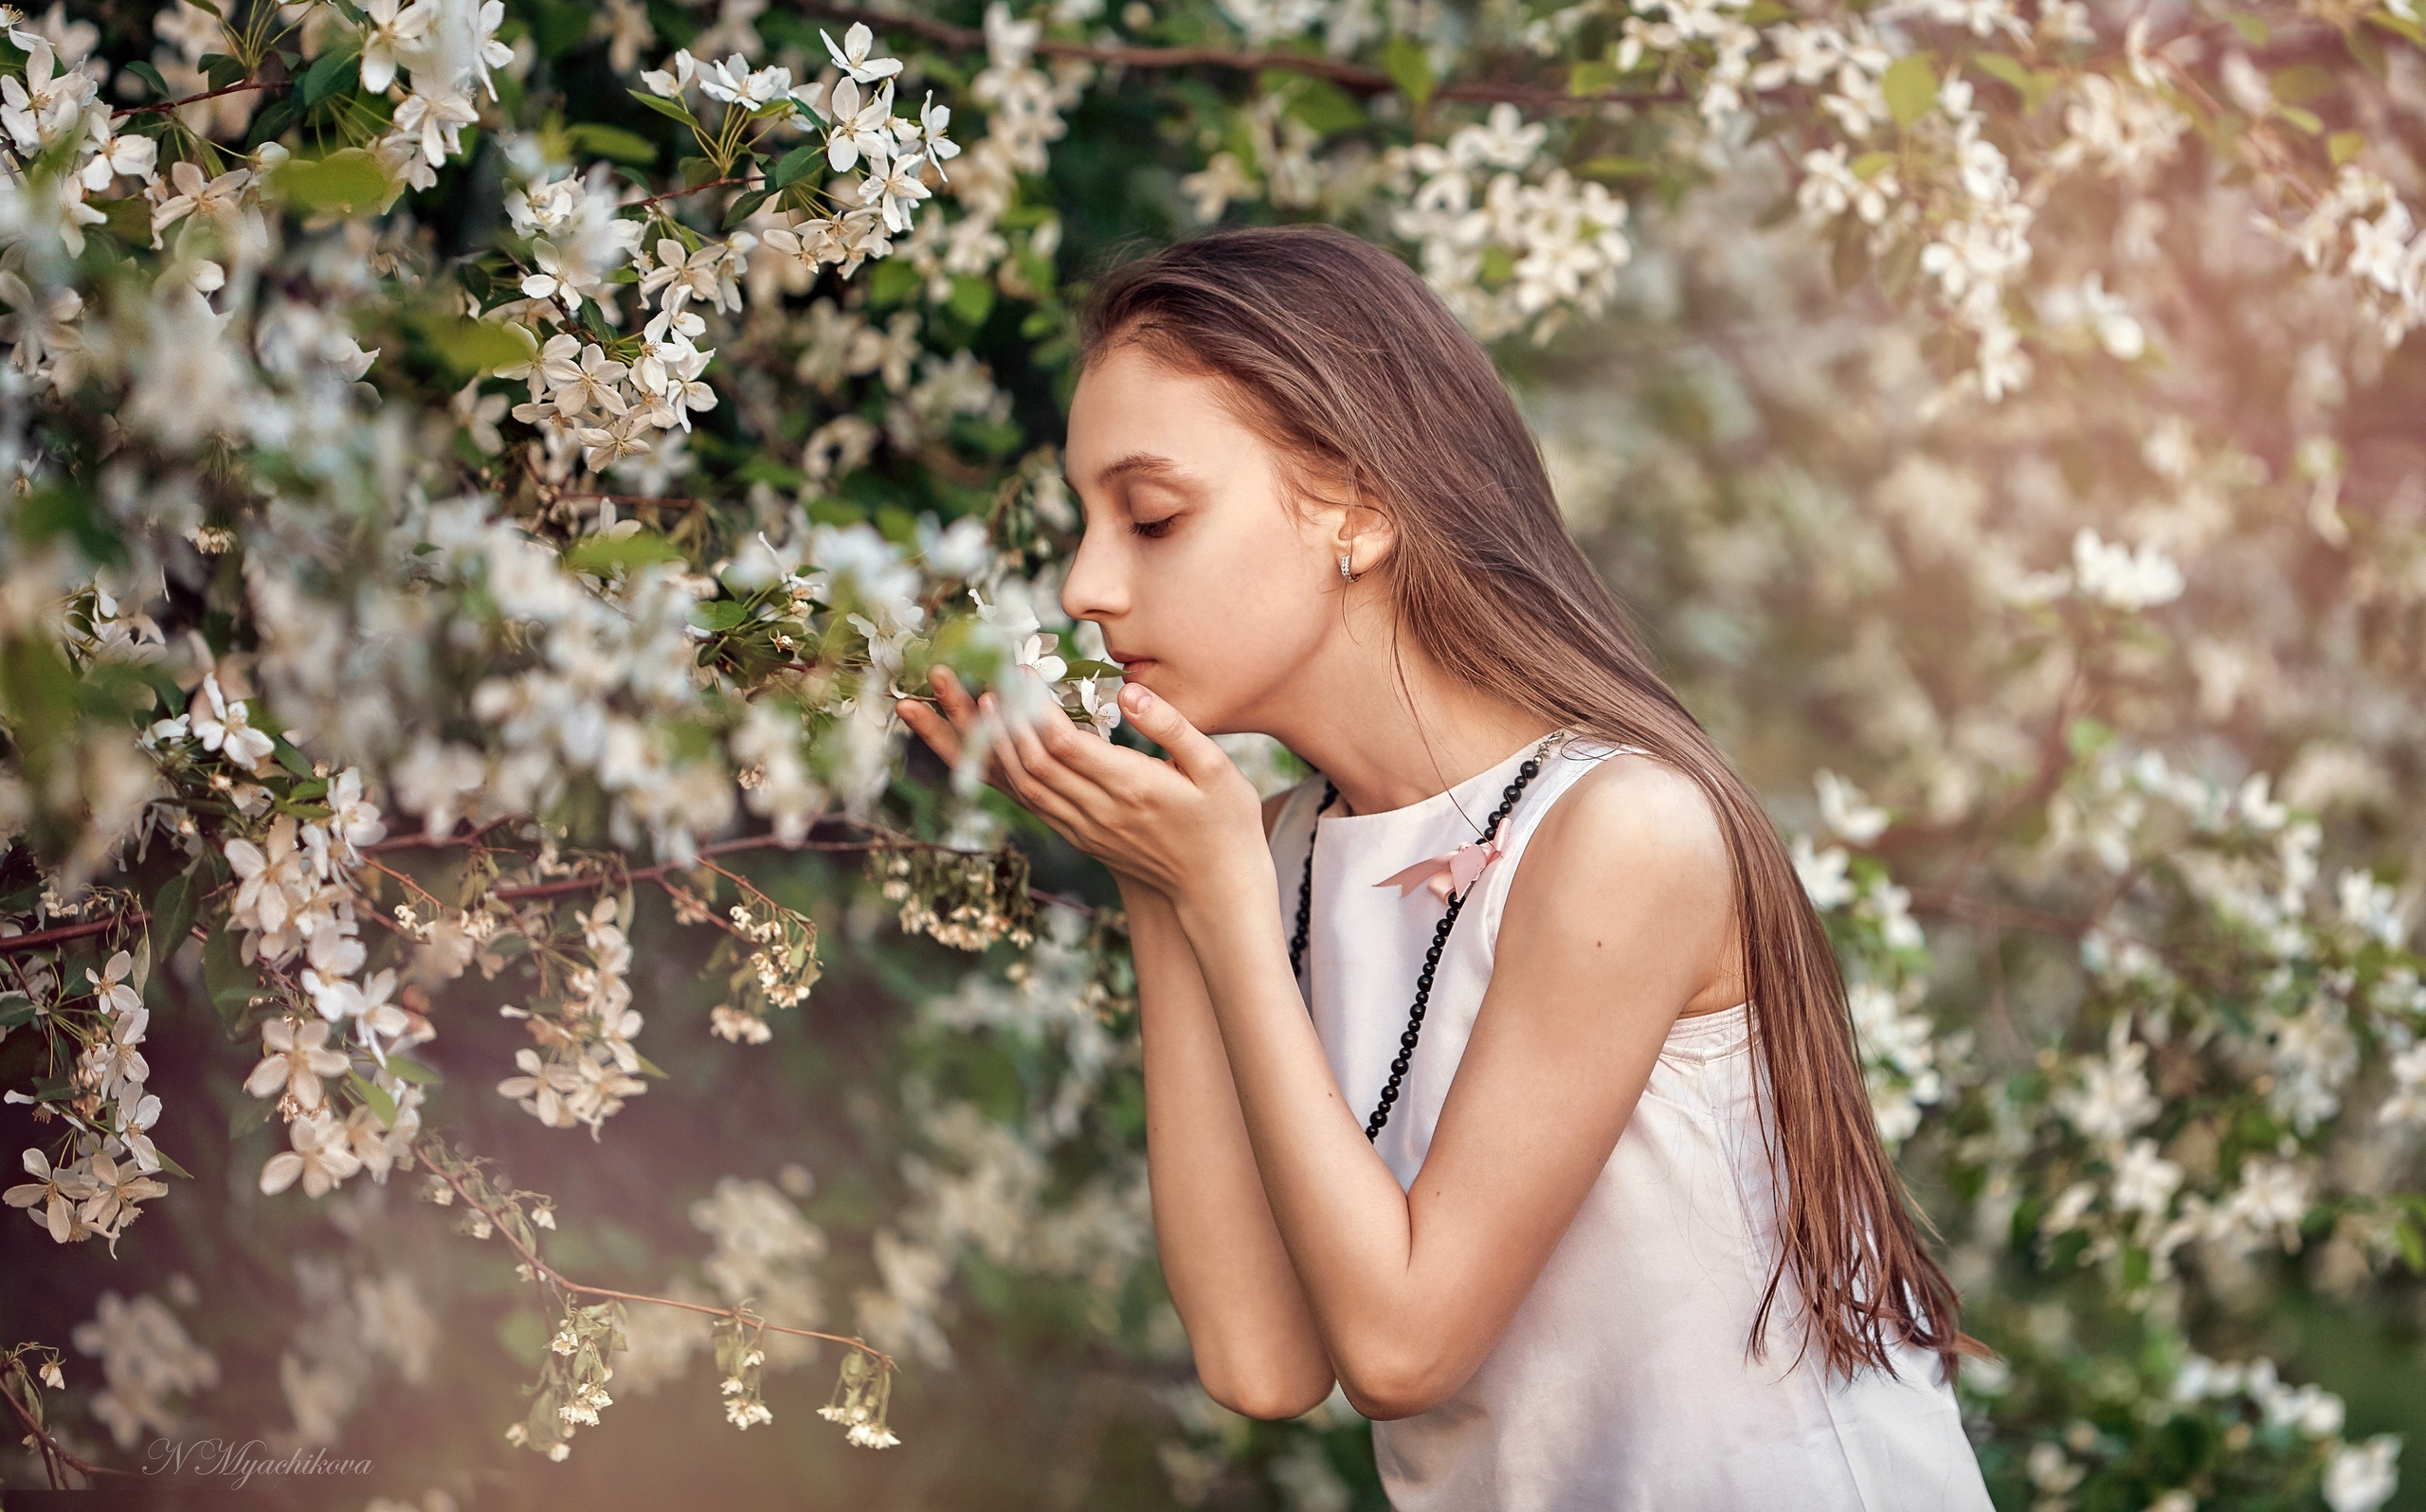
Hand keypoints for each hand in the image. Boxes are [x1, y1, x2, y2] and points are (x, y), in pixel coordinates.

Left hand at [895, 666, 1267, 904]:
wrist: (1215, 892)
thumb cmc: (1225, 825)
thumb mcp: (1216, 771)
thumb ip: (1172, 726)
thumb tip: (1129, 690)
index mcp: (1132, 789)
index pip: (1064, 745)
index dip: (1032, 709)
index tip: (1015, 671)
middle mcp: (1098, 811)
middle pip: (1026, 762)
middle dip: (989, 717)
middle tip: (960, 673)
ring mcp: (1082, 826)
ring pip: (1016, 783)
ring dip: (977, 743)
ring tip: (943, 703)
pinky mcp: (1075, 834)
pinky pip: (1023, 799)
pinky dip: (992, 769)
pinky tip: (972, 742)